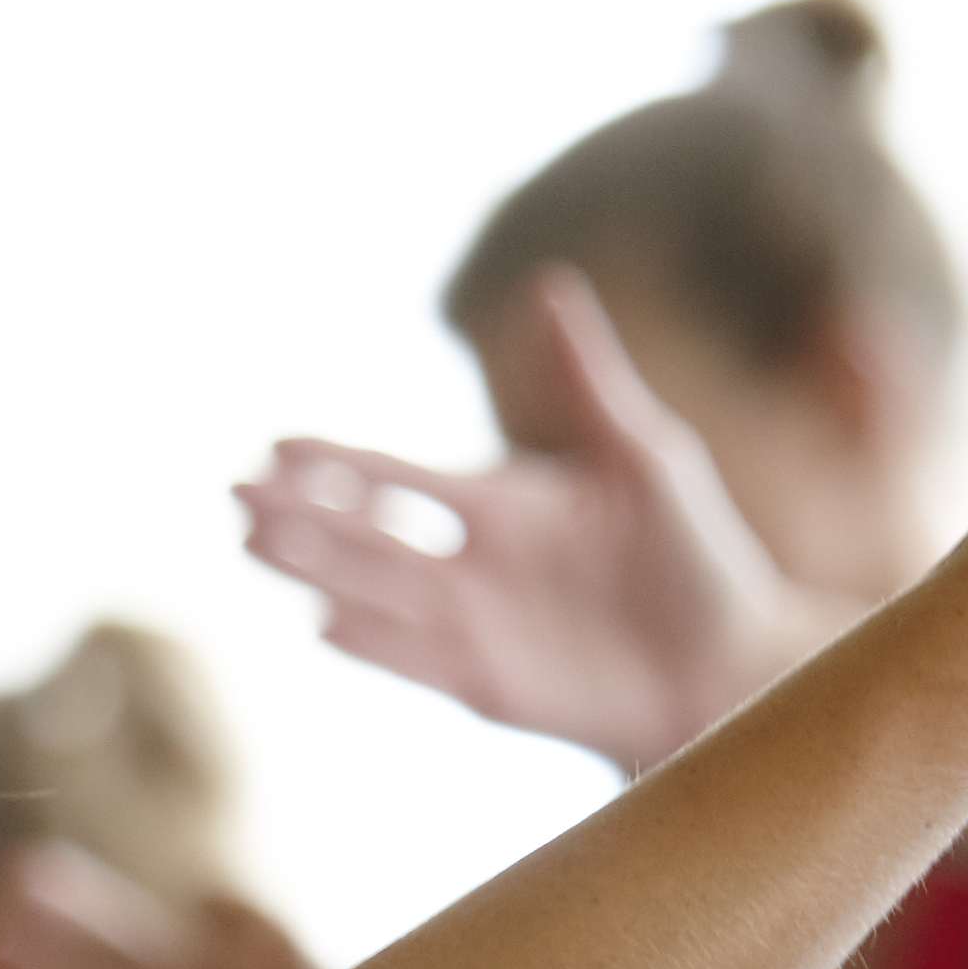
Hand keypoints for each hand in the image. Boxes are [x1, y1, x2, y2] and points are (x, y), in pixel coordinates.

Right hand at [238, 267, 818, 773]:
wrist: (730, 664)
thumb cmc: (700, 557)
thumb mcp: (647, 457)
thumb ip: (588, 382)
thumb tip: (551, 284)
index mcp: (502, 503)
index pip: (398, 479)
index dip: (338, 463)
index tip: (278, 446)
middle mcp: (473, 563)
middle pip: (365, 536)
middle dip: (301, 516)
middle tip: (236, 496)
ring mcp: (475, 626)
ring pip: (374, 591)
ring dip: (315, 569)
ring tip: (253, 545)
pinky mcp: (490, 684)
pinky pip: (414, 658)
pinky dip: (370, 640)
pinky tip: (321, 620)